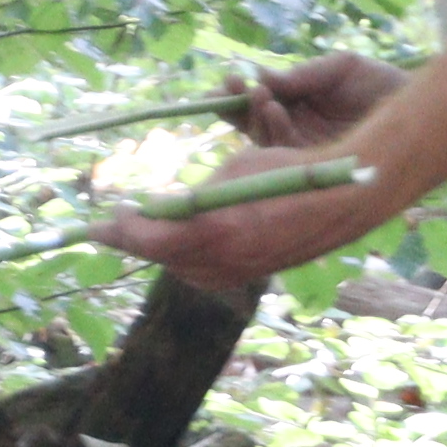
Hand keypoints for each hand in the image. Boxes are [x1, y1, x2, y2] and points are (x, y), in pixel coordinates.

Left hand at [96, 156, 394, 293]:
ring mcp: (240, 273)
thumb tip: (164, 209)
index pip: (149, 238)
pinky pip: (207, 274)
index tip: (103, 218)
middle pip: (161, 257)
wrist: (343, 200)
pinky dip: (187, 261)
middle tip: (111, 226)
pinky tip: (182, 247)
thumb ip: (195, 198)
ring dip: (159, 252)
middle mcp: (224, 261)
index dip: (121, 230)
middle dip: (133, 242)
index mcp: (214, 231)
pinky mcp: (254, 275)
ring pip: (183, 269)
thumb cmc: (288, 172)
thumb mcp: (233, 172)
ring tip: (138, 235)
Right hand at [226, 53, 402, 150]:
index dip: (237, 92)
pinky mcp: (313, 166)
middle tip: (232, 87)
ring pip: (263, 139)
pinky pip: (284, 153)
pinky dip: (275, 131)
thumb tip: (261, 76)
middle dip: (236, 106)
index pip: (257, 98)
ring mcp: (301, 149)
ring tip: (261, 94)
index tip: (228, 77)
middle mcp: (292, 127)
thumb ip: (303, 74)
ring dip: (255, 116)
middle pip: (251, 121)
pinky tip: (276, 110)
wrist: (413, 106)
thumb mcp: (339, 69)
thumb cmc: (378, 83)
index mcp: (295, 101)